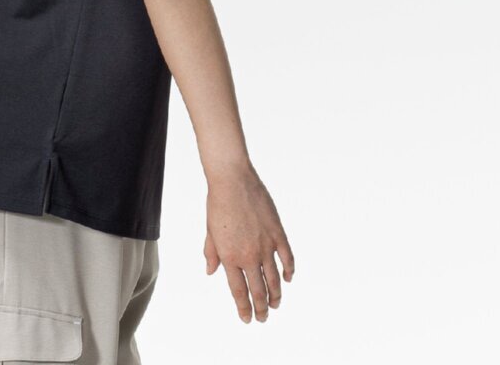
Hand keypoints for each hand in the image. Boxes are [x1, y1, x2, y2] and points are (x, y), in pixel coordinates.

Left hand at [203, 164, 294, 322]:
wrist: (232, 180)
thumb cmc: (217, 203)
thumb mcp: (210, 231)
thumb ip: (212, 253)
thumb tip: (211, 271)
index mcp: (229, 257)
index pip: (239, 291)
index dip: (244, 308)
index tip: (247, 319)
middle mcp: (249, 255)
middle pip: (258, 291)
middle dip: (261, 308)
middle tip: (263, 318)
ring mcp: (266, 246)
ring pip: (274, 279)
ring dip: (276, 295)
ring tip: (276, 305)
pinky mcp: (277, 234)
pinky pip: (288, 258)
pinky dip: (289, 271)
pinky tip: (288, 279)